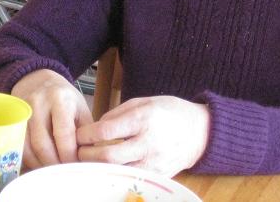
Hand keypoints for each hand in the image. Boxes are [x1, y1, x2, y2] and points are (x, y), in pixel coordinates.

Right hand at [11, 69, 92, 168]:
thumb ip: (85, 131)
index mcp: (61, 99)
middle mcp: (39, 103)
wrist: (38, 80)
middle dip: (54, 163)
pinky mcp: (13, 120)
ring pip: (27, 147)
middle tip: (63, 174)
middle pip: (43, 143)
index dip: (69, 155)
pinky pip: (18, 146)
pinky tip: (39, 164)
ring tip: (51, 173)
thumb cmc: (64, 98)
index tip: (75, 167)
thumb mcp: (80, 108)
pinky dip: (28, 160)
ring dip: (40, 165)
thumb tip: (89, 159)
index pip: (63, 133)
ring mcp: (23, 112)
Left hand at [76, 96, 209, 176]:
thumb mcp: (145, 101)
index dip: (87, 134)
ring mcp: (154, 162)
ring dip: (99, 167)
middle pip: (109, 156)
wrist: (201, 131)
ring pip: (118, 171)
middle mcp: (148, 142)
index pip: (106, 131)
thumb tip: (97, 126)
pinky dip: (116, 174)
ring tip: (90, 161)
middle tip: (78, 151)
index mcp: (143, 119)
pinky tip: (108, 169)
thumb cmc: (170, 112)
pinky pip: (131, 178)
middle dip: (88, 155)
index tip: (78, 135)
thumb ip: (119, 112)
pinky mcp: (158, 175)